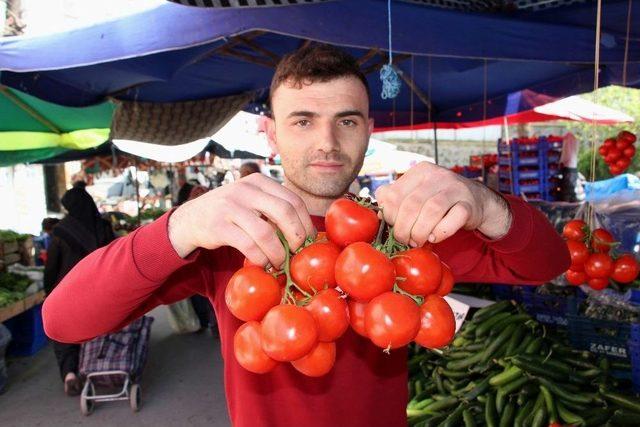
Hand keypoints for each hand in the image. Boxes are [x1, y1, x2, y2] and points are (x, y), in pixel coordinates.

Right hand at [168, 174, 314, 266]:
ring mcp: (230, 206)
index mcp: (259, 181)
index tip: (309, 240)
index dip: (305, 222)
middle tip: (298, 252)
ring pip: (266, 232)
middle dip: (296, 236)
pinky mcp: (218, 226)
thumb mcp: (251, 200)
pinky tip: (263, 264)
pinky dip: (260, 258)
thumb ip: (273, 208)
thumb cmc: (230, 213)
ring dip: (278, 252)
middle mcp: (246, 189)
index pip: (293, 199)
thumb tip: (306, 232)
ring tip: (280, 263)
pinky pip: (248, 246)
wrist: (190, 219)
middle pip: (284, 211)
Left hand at [374, 162, 511, 246]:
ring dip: (420, 232)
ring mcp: (455, 188)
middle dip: (403, 229)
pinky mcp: (469, 204)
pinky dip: (440, 232)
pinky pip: (453, 219)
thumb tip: (380, 218)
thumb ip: (397, 202)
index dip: (389, 216)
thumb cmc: (438, 201)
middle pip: (411, 205)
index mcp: (419, 171)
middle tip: (405, 240)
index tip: (393, 227)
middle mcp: (437, 175)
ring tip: (417, 242)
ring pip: (431, 211)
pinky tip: (434, 238)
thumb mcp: (416, 195)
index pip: (393, 194)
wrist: (476, 201)